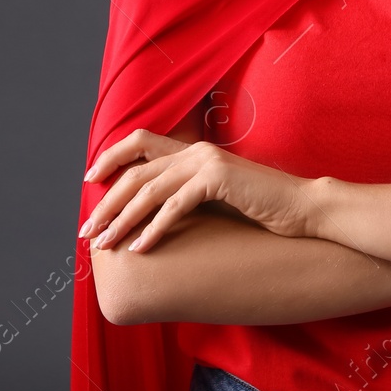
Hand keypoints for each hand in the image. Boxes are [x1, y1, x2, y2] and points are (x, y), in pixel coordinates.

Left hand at [80, 130, 313, 251]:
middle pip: (135, 172)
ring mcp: (207, 162)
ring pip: (148, 190)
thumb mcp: (217, 199)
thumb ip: (188, 196)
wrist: (302, 209)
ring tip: (105, 244)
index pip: (140, 141)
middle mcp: (196, 151)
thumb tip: (153, 216)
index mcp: (194, 151)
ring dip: (122, 219)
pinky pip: (174, 205)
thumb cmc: (261, 210)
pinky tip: (140, 249)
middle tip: (88, 231)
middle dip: (107, 203)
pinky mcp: (218, 179)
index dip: (111, 157)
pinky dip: (153, 229)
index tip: (90, 181)